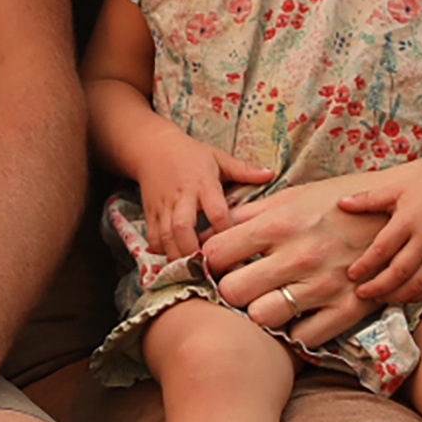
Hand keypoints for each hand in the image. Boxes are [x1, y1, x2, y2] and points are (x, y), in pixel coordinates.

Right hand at [132, 131, 273, 261]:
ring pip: (166, 236)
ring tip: (192, 272)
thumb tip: (271, 173)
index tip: (236, 248)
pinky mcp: (150, 213)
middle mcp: (182, 197)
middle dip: (193, 250)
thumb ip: (244, 170)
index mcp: (203, 183)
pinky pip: (153, 237)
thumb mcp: (218, 158)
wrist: (153, 148)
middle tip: (207, 269)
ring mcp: (163, 206)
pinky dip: (161, 251)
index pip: (216, 211)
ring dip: (177, 256)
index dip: (225, 231)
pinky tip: (174, 262)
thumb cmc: (191, 155)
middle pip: (183, 227)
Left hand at [199, 169, 416, 348]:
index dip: (212, 261)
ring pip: (263, 317)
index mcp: (282, 223)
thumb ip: (251, 214)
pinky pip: (303, 337)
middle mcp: (299, 255)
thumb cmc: (340, 203)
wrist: (402, 214)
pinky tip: (299, 314)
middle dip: (231, 290)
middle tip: (242, 285)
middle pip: (232, 291)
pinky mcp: (349, 308)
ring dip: (260, 312)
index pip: (217, 252)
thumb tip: (208, 232)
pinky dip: (296, 330)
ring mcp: (325, 284)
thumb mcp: (296, 196)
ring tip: (269, 300)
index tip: (220, 264)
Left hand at [337, 169, 421, 308]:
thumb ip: (368, 199)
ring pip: (417, 284)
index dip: (366, 265)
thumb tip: (341, 203)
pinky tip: (401, 296)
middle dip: (378, 287)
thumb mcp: (396, 191)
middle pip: (400, 272)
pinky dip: (416, 296)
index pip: (383, 248)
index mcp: (409, 221)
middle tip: (361, 293)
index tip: (351, 274)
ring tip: (378, 297)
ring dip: (396, 295)